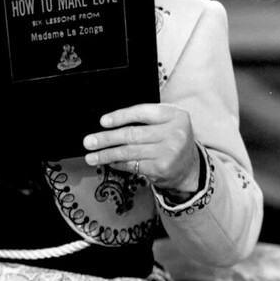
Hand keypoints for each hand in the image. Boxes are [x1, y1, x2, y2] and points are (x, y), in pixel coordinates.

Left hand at [82, 103, 200, 198]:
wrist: (190, 167)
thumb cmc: (171, 139)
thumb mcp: (166, 122)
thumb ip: (144, 119)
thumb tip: (108, 124)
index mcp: (174, 115)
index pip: (142, 112)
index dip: (120, 116)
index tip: (103, 121)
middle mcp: (174, 133)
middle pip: (132, 134)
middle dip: (106, 138)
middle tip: (89, 142)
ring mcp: (169, 152)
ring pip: (129, 151)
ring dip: (106, 154)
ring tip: (92, 156)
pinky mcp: (162, 168)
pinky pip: (133, 164)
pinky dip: (118, 163)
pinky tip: (109, 162)